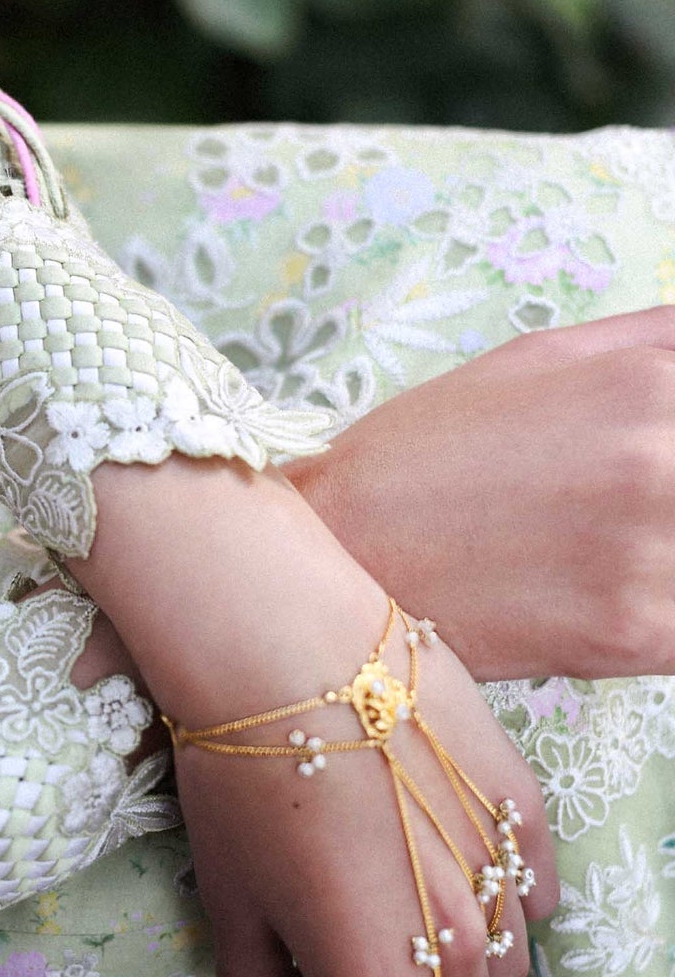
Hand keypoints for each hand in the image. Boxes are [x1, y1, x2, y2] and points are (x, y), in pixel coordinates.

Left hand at [71, 457, 557, 976]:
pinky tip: (441, 837)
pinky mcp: (526, 810)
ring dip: (456, 950)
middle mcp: (457, 955)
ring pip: (502, 967)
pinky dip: (494, 885)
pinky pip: (532, 889)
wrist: (286, 653)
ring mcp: (503, 881)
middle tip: (354, 938)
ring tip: (399, 880)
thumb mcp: (226, 901)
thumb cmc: (240, 784)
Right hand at [283, 306, 674, 680]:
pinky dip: (671, 620)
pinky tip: (623, 608)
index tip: (655, 481)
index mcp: (651, 383)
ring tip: (617, 561)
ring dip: (674, 562)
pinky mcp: (634, 635)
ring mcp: (651, 553)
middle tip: (622, 519)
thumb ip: (657, 341)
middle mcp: (663, 462)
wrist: (335, 550)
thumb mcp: (541, 358)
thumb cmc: (427, 452)